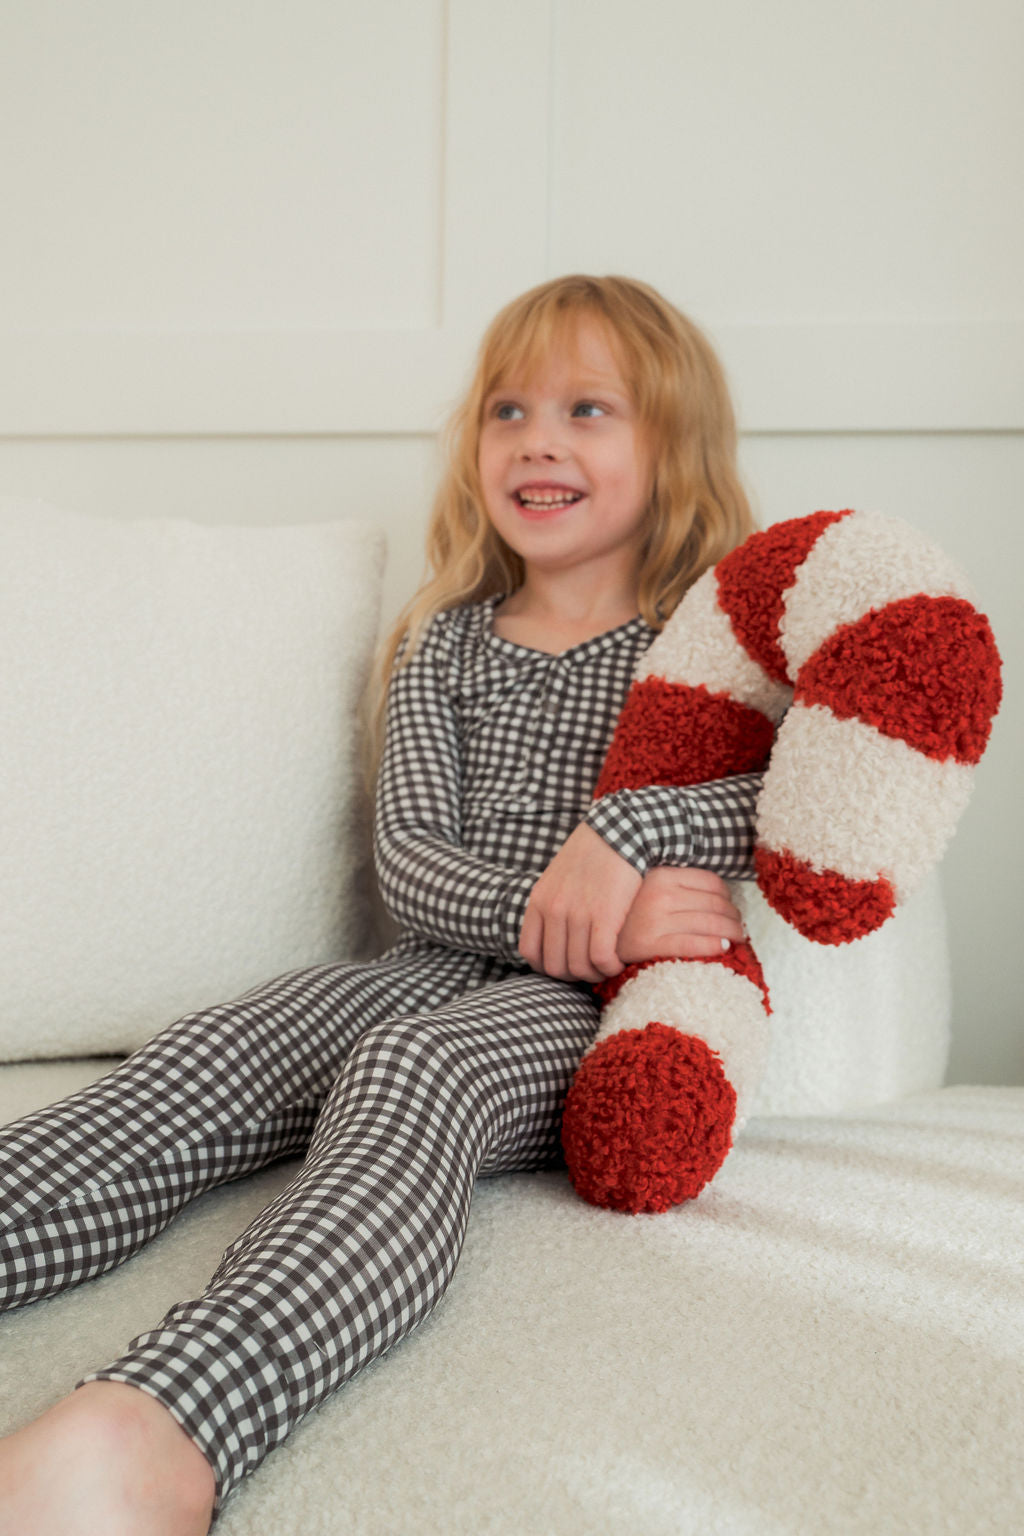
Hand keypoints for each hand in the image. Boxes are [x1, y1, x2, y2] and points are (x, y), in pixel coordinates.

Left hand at [520, 822, 641, 982]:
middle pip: (554, 966)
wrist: (620, 832)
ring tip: (606, 968)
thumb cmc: (593, 855)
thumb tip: (553, 932)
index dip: (547, 968)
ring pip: (579, 967)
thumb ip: (552, 904)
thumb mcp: (558, 877)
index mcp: (539, 901)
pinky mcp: (604, 915)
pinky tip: (617, 962)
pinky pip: (600, 958)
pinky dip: (609, 967)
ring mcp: (577, 914)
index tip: (566, 966)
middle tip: (590, 971)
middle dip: (573, 976)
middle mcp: (554, 910)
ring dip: (595, 975)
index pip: (530, 953)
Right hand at [616, 867, 744, 965]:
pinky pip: (692, 944)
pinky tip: (723, 948)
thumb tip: (723, 897)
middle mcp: (659, 894)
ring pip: (709, 923)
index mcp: (662, 875)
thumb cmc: (633, 914)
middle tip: (740, 928)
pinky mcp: (649, 944)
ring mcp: (654, 919)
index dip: (728, 897)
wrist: (601, 938)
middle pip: (715, 904)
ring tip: (737, 939)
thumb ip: (679, 886)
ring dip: (731, 933)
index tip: (730, 908)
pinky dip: (713, 946)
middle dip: (734, 918)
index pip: (711, 882)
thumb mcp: (653, 888)